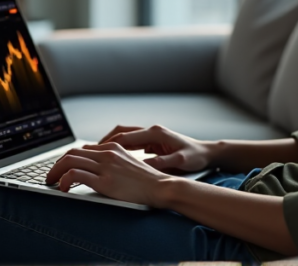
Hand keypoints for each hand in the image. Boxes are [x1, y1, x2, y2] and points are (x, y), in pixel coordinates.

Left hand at [44, 142, 181, 207]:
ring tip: (51, 182)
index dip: (67, 159)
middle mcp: (107, 153)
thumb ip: (113, 162)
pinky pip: (75, 176)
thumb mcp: (129, 164)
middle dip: (56, 165)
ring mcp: (105, 166)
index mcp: (113, 148)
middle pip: (72, 153)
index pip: (82, 149)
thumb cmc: (147, 181)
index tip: (61, 169)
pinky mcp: (105, 181)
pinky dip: (64, 181)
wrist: (161, 187)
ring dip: (55, 172)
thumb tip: (95, 168)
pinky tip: (63, 189)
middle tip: (51, 176)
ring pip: (69, 161)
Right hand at [98, 124, 213, 172]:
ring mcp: (151, 135)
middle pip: (121, 132)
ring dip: (111, 144)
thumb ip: (161, 162)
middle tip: (90, 152)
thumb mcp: (179, 161)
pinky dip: (120, 148)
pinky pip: (131, 142)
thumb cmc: (195, 157)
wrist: (207, 153)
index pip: (126, 136)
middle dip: (105, 141)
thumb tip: (143, 165)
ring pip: (124, 136)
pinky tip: (113, 158)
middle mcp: (151, 131)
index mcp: (155, 133)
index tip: (95, 152)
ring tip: (97, 155)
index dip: (109, 144)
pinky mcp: (152, 142)